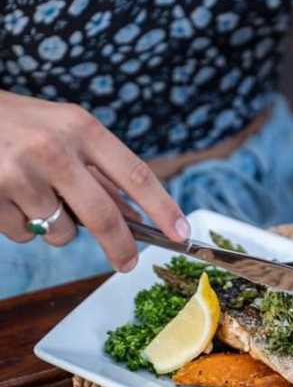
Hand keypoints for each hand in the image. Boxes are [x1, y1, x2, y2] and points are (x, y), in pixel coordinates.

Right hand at [0, 92, 189, 270]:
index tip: (181, 233)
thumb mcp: (64, 131)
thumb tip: (135, 216)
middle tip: (127, 262)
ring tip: (32, 195)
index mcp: (81, 127)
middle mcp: (54, 149)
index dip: (162, 208)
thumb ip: (98, 170)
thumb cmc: (19, 124)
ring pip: (61, 232)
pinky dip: (20, 225)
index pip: (135, 174)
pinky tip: (7, 196)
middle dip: (121, 246)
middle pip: (103, 216)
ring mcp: (21, 173)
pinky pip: (25, 235)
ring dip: (54, 227)